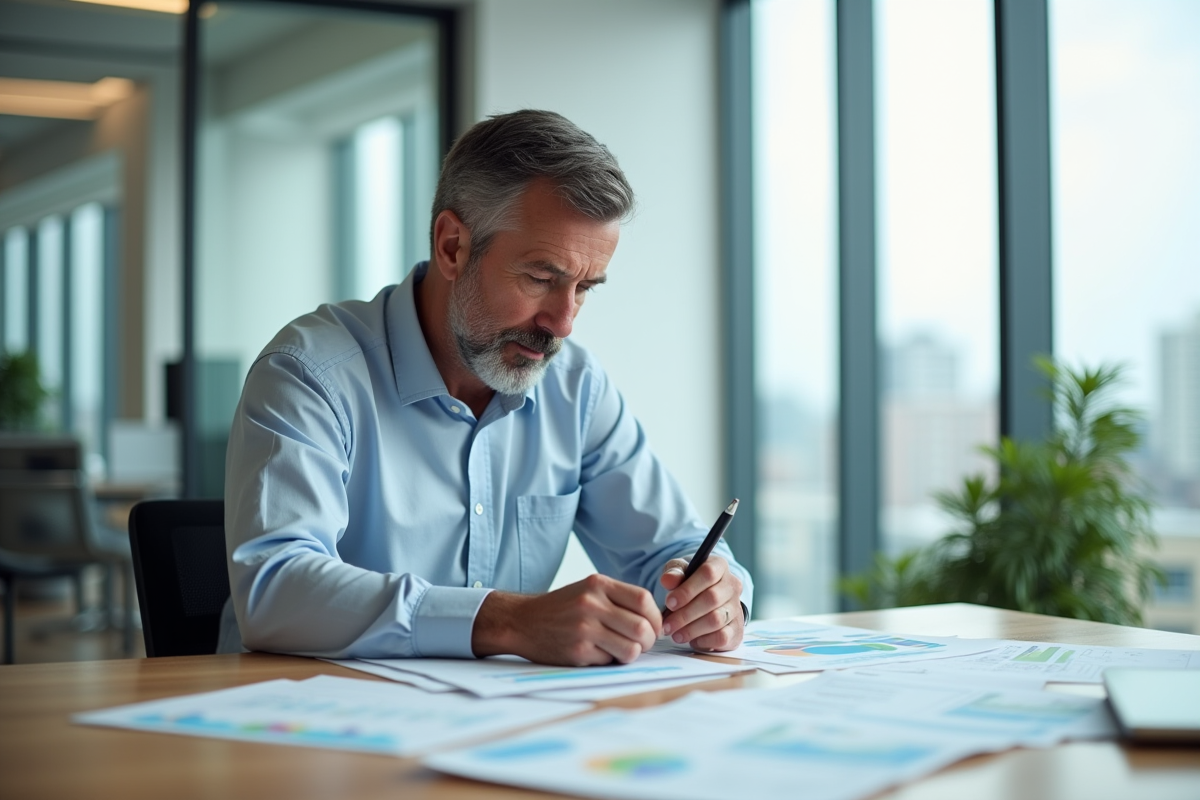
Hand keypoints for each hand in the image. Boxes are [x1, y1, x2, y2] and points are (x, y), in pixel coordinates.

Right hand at [471, 574, 661, 665]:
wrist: (522, 621)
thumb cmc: (562, 608)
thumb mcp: (588, 590)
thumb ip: (618, 599)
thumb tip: (655, 621)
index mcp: (598, 584)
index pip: (644, 600)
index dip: (656, 617)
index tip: (654, 627)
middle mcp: (591, 604)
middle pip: (641, 627)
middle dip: (648, 640)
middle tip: (641, 644)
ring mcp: (584, 628)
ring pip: (630, 649)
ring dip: (631, 654)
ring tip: (620, 650)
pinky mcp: (577, 651)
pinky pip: (610, 661)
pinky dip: (609, 660)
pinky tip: (596, 653)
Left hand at [659, 556, 743, 651]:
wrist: (703, 599)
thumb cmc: (689, 582)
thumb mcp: (679, 572)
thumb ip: (673, 573)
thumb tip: (667, 580)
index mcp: (719, 566)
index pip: (708, 573)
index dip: (688, 589)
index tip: (669, 603)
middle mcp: (732, 586)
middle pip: (712, 599)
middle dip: (685, 614)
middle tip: (667, 625)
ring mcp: (737, 608)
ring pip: (716, 620)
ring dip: (691, 630)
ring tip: (675, 634)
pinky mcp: (737, 629)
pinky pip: (722, 637)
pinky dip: (704, 641)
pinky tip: (692, 640)